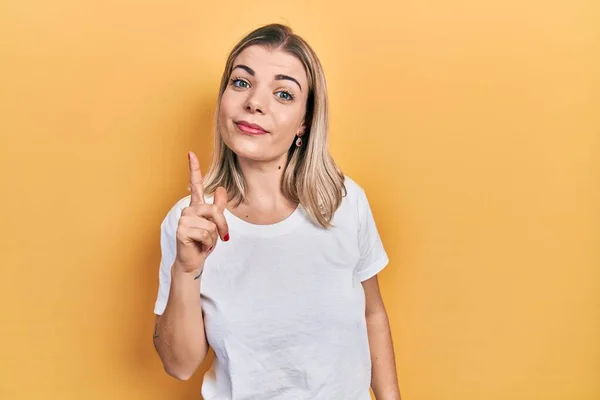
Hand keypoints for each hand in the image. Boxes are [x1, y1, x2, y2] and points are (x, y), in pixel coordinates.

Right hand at [174, 151, 228, 273]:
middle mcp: (188, 210)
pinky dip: (208, 244)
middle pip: (214, 210)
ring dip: (214, 238)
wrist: (193, 260)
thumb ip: (218, 207)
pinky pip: (206, 234)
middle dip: (222, 226)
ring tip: (205, 243)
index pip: (194, 184)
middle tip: (221, 237)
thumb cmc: (202, 242)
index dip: (194, 168)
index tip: (191, 153)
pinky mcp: (181, 230)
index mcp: (196, 206)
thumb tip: (220, 188)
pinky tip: (199, 246)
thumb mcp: (215, 224)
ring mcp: (183, 219)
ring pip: (211, 225)